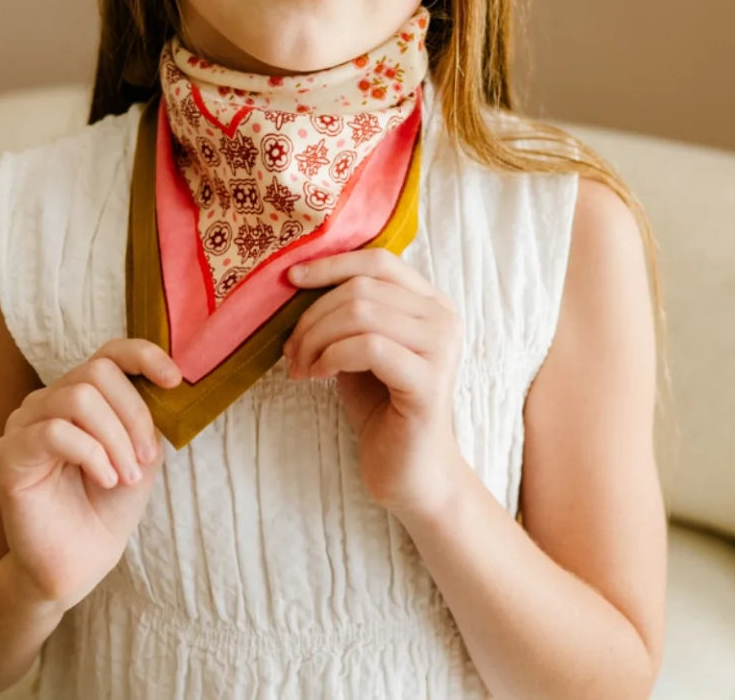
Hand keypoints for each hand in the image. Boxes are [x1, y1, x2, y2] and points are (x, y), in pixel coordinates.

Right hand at [0, 338, 180, 612]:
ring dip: (115, 438)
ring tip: (125, 475)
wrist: (79, 563)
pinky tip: (104, 479)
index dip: (144, 356)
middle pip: (97, 372)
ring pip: (78, 398)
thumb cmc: (109, 506)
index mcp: (80, 394)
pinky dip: (91, 454)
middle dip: (133, 414)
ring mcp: (23, 424)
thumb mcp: (141, 451)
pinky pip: (55, 432)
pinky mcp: (8, 454)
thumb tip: (165, 382)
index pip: (109, 352)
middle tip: (145, 458)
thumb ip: (147, 414)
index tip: (174, 380)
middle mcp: (48, 400)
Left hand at [284, 249, 463, 519]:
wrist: (409, 473)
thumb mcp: (358, 347)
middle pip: (362, 287)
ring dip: (316, 338)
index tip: (290, 279)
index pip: (379, 260)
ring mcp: (442, 348)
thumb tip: (297, 283)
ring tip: (301, 366)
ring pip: (361, 313)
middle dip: (314, 315)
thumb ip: (345, 313)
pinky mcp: (429, 381)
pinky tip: (317, 376)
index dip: (331, 264)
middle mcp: (444, 318)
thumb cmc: (381, 408)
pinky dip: (331, 357)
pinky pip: (367, 347)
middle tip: (291, 349)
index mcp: (431, 302)